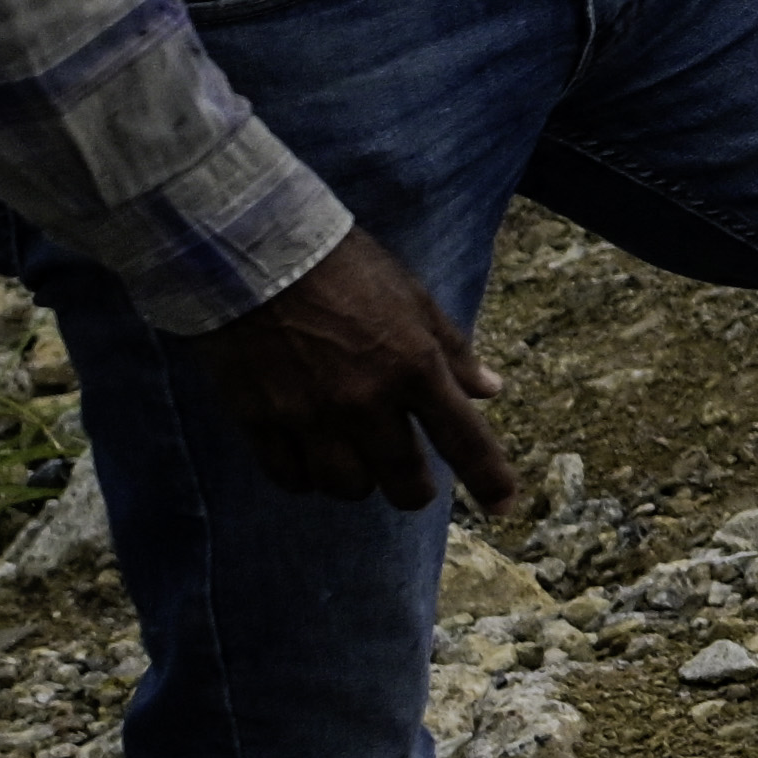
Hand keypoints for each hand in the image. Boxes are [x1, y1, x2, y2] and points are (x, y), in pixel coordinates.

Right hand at [198, 226, 510, 515]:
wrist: (254, 252)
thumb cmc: (341, 266)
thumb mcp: (412, 297)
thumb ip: (452, 350)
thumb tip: (489, 390)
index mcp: (413, 366)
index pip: (464, 439)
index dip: (490, 480)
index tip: (504, 506)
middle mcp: (366, 401)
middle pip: (404, 482)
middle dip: (415, 489)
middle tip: (412, 479)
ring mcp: (311, 416)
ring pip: (347, 488)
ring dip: (358, 482)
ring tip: (355, 459)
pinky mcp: (262, 422)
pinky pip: (292, 478)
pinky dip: (306, 477)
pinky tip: (309, 458)